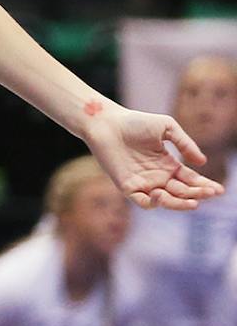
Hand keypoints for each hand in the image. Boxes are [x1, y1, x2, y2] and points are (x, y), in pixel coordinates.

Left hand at [80, 103, 224, 209]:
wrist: (105, 123)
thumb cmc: (135, 122)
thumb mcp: (166, 127)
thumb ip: (184, 143)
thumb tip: (202, 163)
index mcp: (168, 165)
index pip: (191, 180)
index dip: (205, 186)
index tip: (219, 190)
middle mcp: (158, 177)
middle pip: (183, 193)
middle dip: (198, 195)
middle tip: (209, 193)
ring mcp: (143, 183)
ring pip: (167, 201)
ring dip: (179, 203)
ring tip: (191, 201)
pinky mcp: (127, 187)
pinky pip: (143, 202)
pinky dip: (153, 203)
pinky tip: (160, 194)